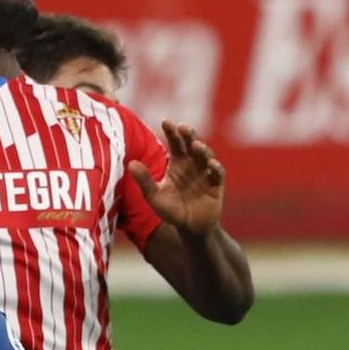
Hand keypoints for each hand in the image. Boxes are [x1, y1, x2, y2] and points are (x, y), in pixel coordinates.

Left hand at [127, 120, 225, 237]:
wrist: (190, 228)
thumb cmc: (172, 210)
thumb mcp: (155, 196)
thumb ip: (144, 180)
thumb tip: (130, 163)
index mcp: (178, 163)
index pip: (175, 143)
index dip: (172, 132)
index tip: (166, 121)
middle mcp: (193, 164)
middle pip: (192, 144)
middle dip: (189, 134)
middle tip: (183, 127)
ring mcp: (206, 173)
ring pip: (206, 156)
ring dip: (202, 150)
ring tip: (195, 145)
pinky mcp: (216, 185)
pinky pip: (218, 174)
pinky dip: (215, 168)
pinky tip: (211, 164)